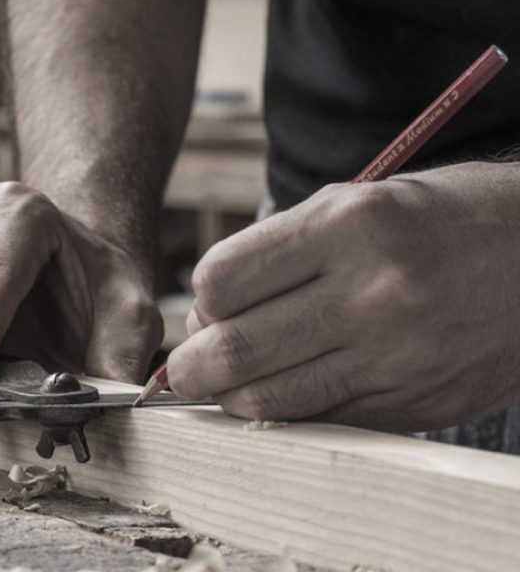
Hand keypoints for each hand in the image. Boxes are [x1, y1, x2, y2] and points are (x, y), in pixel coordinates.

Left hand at [167, 162, 519, 430]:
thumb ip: (280, 252)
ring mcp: (396, 355)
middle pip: (235, 349)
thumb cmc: (436, 220)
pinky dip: (285, 412)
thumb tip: (207, 314)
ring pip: (270, 399)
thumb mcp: (358, 202)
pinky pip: (320, 418)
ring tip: (228, 384)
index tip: (206, 309)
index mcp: (350, 226)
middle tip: (185, 369)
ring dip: (230, 398)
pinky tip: (284, 391)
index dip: (200, 301)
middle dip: (190, 367)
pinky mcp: (414, 401)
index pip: (223, 279)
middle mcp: (372, 292)